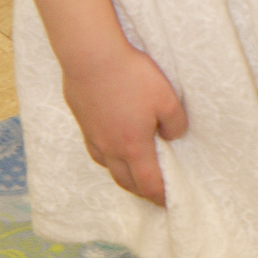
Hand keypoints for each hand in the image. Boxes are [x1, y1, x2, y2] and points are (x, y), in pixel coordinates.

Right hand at [62, 41, 188, 203]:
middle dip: (142, 191)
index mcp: (133, 147)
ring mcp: (92, 135)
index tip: (169, 202)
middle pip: (126, 181)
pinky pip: (95, 148)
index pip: (148, 184)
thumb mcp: (168, 99)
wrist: (91, 55)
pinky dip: (107, 156)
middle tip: (154, 192)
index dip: (160, 196)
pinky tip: (111, 145)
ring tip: (133, 171)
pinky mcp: (82, 119)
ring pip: (108, 166)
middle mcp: (110, 147)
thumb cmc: (132, 76)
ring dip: (123, 175)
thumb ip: (175, 123)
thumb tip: (172, 137)